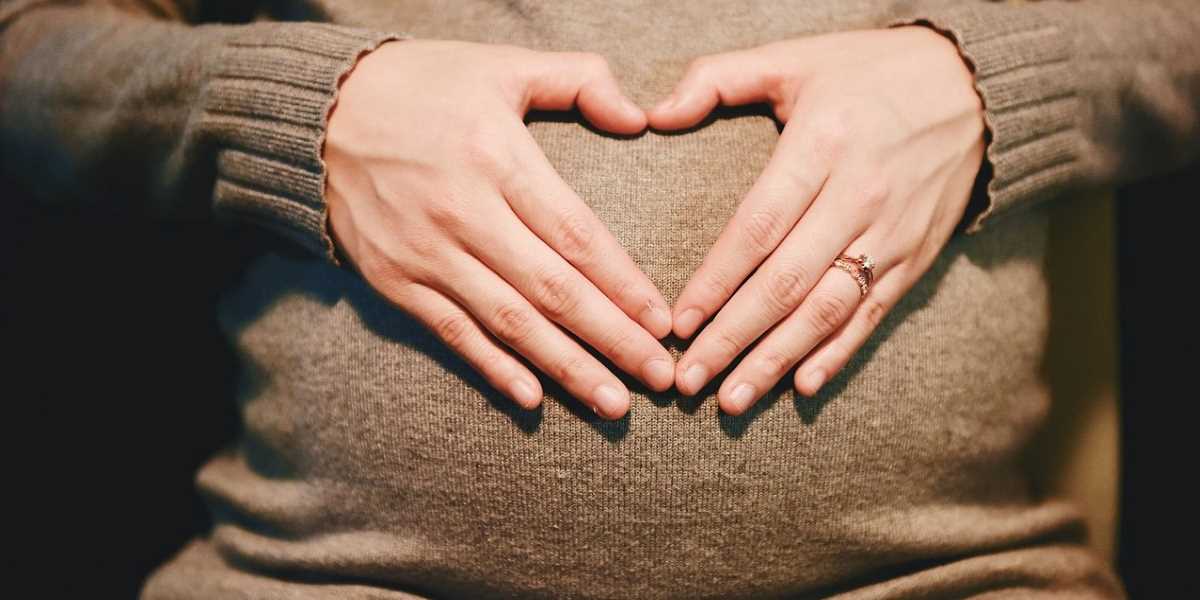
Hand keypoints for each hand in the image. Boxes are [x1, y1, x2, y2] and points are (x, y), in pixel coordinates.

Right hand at [325, 41, 673, 418]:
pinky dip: (493, 368)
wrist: (319, 111)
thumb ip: (579, 80)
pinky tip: (533, 399)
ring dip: (566, 368)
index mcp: (498, 157)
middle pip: (552, 290)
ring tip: (615, 404)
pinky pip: (452, 333)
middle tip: (660, 379)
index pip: (576, 235)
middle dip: (613, 339)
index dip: (624, 284)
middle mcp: (463, 213)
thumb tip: (639, 117)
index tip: (664, 323)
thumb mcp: (502, 64)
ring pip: (509, 323)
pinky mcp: (395, 280)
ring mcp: (425, 253)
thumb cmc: (424, 85)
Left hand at [647, 27, 985, 413]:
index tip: (677, 323)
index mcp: (822, 144)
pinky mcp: (917, 256)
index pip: (758, 227)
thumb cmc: (868, 73)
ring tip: (733, 399)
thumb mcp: (793, 57)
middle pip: (786, 282)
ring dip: (777, 360)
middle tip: (689, 380)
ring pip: (827, 309)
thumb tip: (653, 114)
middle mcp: (859, 195)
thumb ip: (717, 79)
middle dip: (733, 337)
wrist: (974, 87)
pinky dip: (838, 354)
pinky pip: (873, 314)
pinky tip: (802, 386)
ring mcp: (892, 232)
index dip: (715, 280)